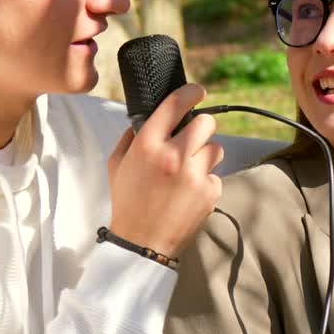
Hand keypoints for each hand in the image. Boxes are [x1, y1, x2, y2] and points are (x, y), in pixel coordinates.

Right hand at [108, 83, 222, 257]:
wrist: (143, 242)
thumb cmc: (128, 202)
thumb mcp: (118, 164)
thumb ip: (132, 136)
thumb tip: (151, 116)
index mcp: (148, 144)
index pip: (176, 104)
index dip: (191, 92)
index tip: (198, 91)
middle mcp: (174, 155)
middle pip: (206, 122)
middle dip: (202, 127)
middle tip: (193, 138)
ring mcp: (194, 174)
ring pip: (216, 148)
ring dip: (205, 155)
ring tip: (188, 172)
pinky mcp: (210, 192)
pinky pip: (216, 174)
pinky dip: (206, 180)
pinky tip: (189, 193)